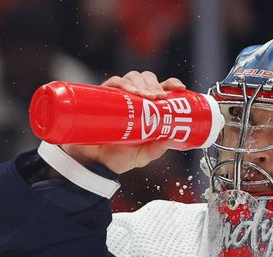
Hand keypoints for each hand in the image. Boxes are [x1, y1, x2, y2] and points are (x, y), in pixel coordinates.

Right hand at [61, 71, 186, 173]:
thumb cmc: (119, 157)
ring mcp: (118, 97)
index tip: (179, 88)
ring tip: (146, 96)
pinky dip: (123, 83)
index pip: (162, 89)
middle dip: (154, 84)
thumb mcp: (142, 155)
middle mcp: (134, 100)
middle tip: (158, 97)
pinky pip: (113, 83)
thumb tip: (174, 139)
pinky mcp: (102, 97)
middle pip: (147, 79)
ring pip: (132, 77)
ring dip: (141, 83)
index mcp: (148, 110)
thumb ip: (157, 149)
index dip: (171, 84)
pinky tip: (131, 92)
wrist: (93, 163)